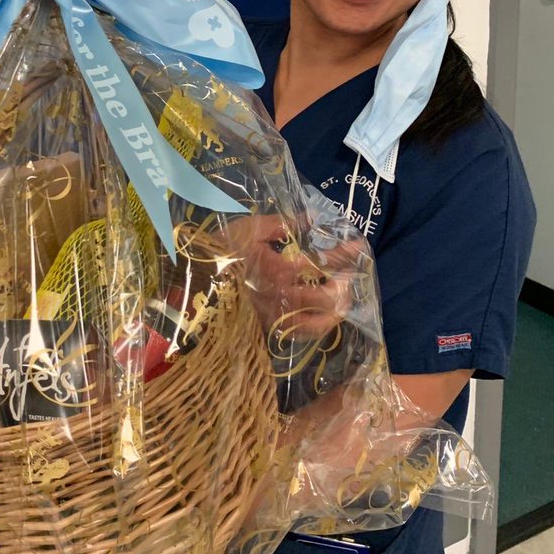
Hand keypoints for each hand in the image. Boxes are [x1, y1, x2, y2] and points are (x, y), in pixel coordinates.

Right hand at [228, 214, 362, 338]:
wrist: (195, 283)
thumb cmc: (220, 252)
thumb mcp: (249, 228)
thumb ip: (282, 223)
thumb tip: (310, 218)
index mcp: (280, 270)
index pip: (322, 263)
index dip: (343, 254)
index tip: (359, 246)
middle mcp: (283, 298)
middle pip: (327, 299)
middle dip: (343, 286)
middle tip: (349, 276)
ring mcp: (276, 317)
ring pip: (318, 324)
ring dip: (335, 312)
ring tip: (342, 300)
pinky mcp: (269, 329)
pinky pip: (301, 334)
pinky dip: (317, 327)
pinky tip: (322, 317)